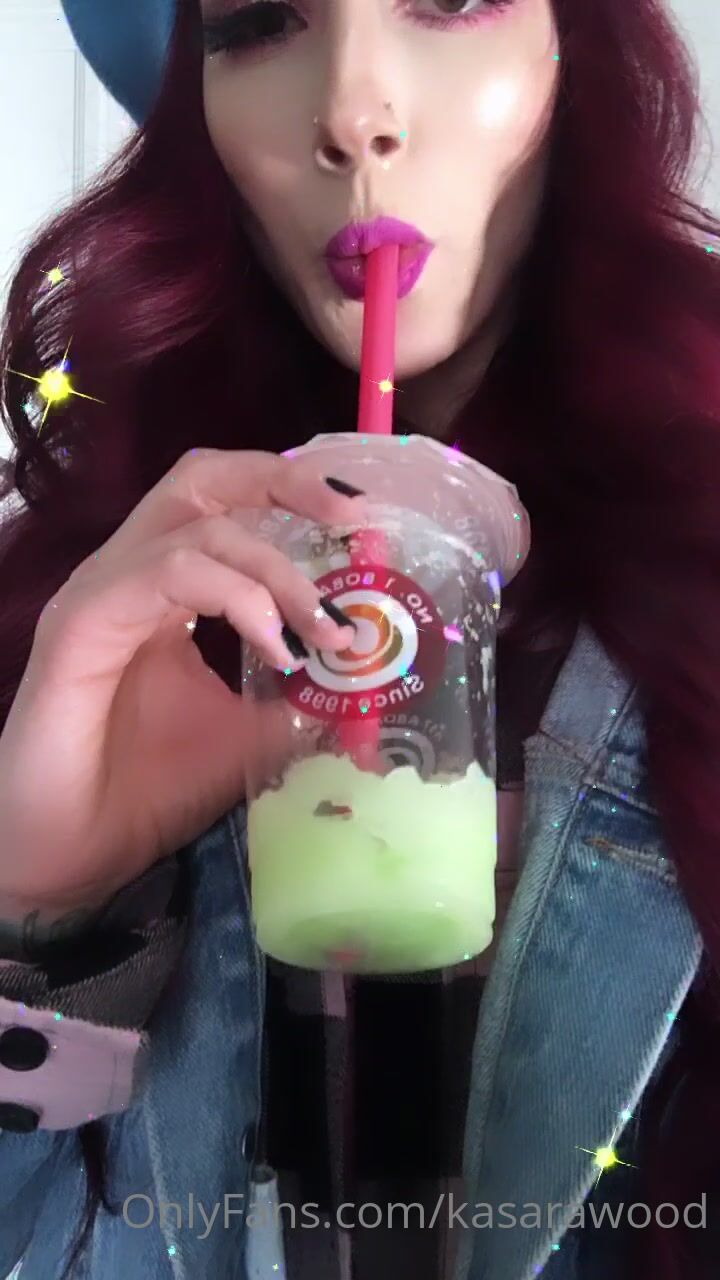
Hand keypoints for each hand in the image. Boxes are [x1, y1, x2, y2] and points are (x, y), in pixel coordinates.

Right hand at [0, 448, 366, 916]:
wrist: (68, 855)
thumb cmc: (144, 792)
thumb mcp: (243, 738)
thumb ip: (295, 703)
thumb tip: (359, 686)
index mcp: (166, 590)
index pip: (226, 508)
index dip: (294, 497)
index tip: (362, 526)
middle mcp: (132, 575)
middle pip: (202, 479)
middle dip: (284, 484)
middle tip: (352, 514)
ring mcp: (104, 593)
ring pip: (198, 530)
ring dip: (277, 570)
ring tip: (324, 630)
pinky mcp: (85, 622)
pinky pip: (168, 575)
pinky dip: (236, 597)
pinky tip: (274, 646)